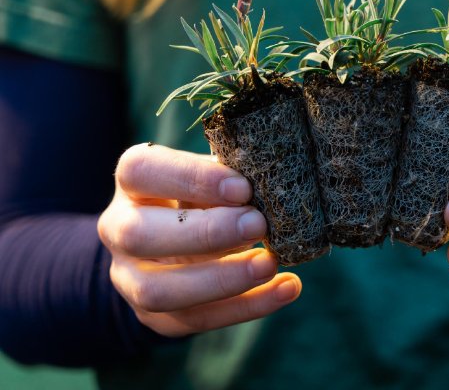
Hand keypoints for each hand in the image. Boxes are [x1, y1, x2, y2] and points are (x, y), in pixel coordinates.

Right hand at [98, 143, 300, 336]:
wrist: (178, 242)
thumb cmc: (205, 195)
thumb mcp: (212, 176)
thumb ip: (231, 178)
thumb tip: (272, 186)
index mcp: (132, 182)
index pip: (142, 172)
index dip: (192, 179)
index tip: (243, 188)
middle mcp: (119, 229)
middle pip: (139, 235)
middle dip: (206, 233)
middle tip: (258, 225)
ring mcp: (129, 278)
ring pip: (158, 290)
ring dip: (221, 279)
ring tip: (270, 264)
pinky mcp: (154, 316)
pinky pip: (196, 319)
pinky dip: (247, 306)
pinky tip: (286, 288)